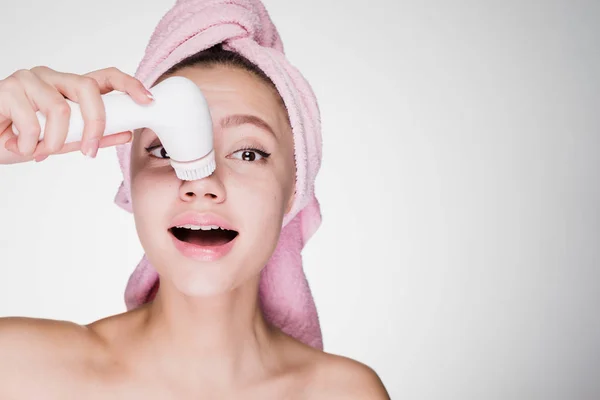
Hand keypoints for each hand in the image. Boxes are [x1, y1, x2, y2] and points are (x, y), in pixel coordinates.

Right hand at [0, 66, 152, 163]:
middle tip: (88, 152)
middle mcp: (52, 78)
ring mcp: (29, 79)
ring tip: (39, 151)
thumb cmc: (22, 139)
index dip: (130, 84)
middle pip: (88, 88)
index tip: (147, 100)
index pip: (105, 77)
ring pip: (60, 109)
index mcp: (70, 89)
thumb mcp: (64, 142)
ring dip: (53, 141)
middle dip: (95, 123)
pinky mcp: (7, 88)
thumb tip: (126, 133)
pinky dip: (29, 143)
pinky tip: (19, 144)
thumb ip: (93, 137)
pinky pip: (31, 120)